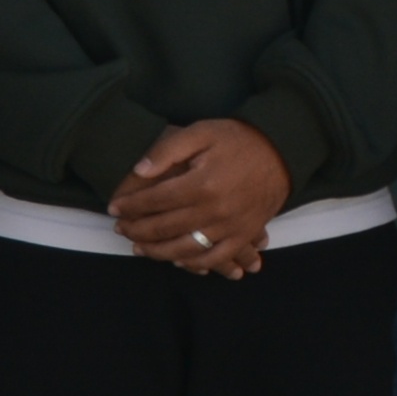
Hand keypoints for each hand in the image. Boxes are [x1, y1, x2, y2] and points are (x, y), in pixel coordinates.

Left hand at [113, 119, 290, 275]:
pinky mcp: (244, 234)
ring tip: (139, 247)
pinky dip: (194, 264)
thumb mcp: (202, 131)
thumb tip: (139, 171)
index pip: (155, 200)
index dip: (130, 205)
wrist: (283, 150)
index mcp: (202, 183)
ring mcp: (231, 226)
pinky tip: (176, 260)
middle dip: (137, 229)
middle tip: (120, 228)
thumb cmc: (239, 139)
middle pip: (165, 228)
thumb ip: (168, 149)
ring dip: (157, 251)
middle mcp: (215, 210)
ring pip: (185, 249)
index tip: (114, 207)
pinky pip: (215, 258)